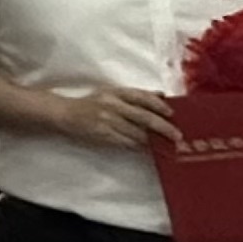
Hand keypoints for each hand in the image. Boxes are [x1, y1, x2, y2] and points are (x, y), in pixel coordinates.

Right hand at [57, 86, 179, 151]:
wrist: (65, 113)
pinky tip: (148, 149)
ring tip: (166, 145)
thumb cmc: (91, 103)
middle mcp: (113, 105)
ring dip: (154, 140)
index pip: (142, 97)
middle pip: (144, 116)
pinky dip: (139, 146)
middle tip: (177, 136)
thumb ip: (136, 95)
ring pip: (137, 132)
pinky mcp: (103, 134)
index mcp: (116, 92)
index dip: (159, 105)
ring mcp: (108, 120)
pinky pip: (126, 142)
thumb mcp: (111, 94)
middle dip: (163, 127)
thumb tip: (161, 96)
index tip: (171, 113)